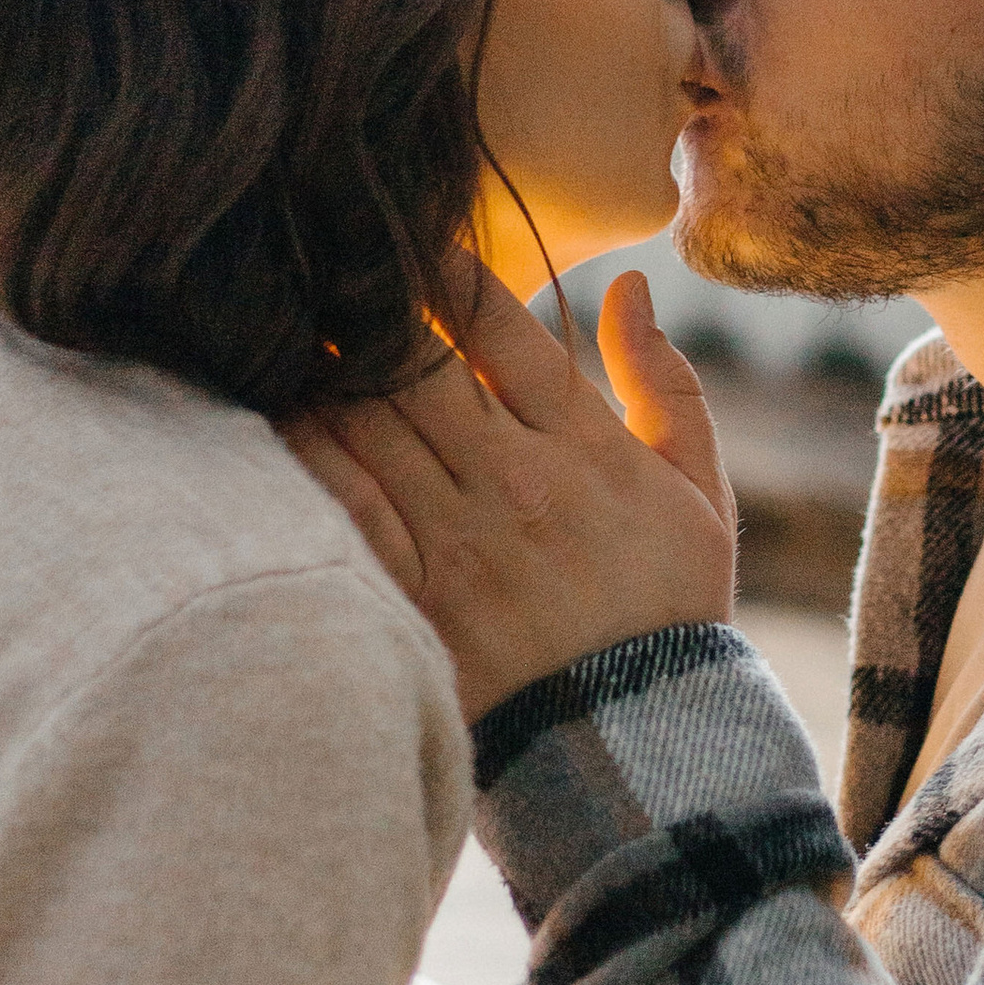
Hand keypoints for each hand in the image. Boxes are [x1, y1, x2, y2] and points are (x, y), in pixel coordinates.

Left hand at [285, 268, 737, 723]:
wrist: (642, 748)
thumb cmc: (671, 612)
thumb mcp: (701, 495)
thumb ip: (667, 384)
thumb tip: (628, 284)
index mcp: (586, 448)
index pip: (498, 325)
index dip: (443, 267)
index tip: (409, 236)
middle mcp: (515, 484)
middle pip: (412, 362)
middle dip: (364, 308)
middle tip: (328, 273)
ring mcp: (458, 543)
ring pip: (365, 422)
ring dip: (324, 369)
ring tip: (297, 333)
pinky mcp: (413, 598)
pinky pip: (343, 504)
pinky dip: (305, 450)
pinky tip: (282, 415)